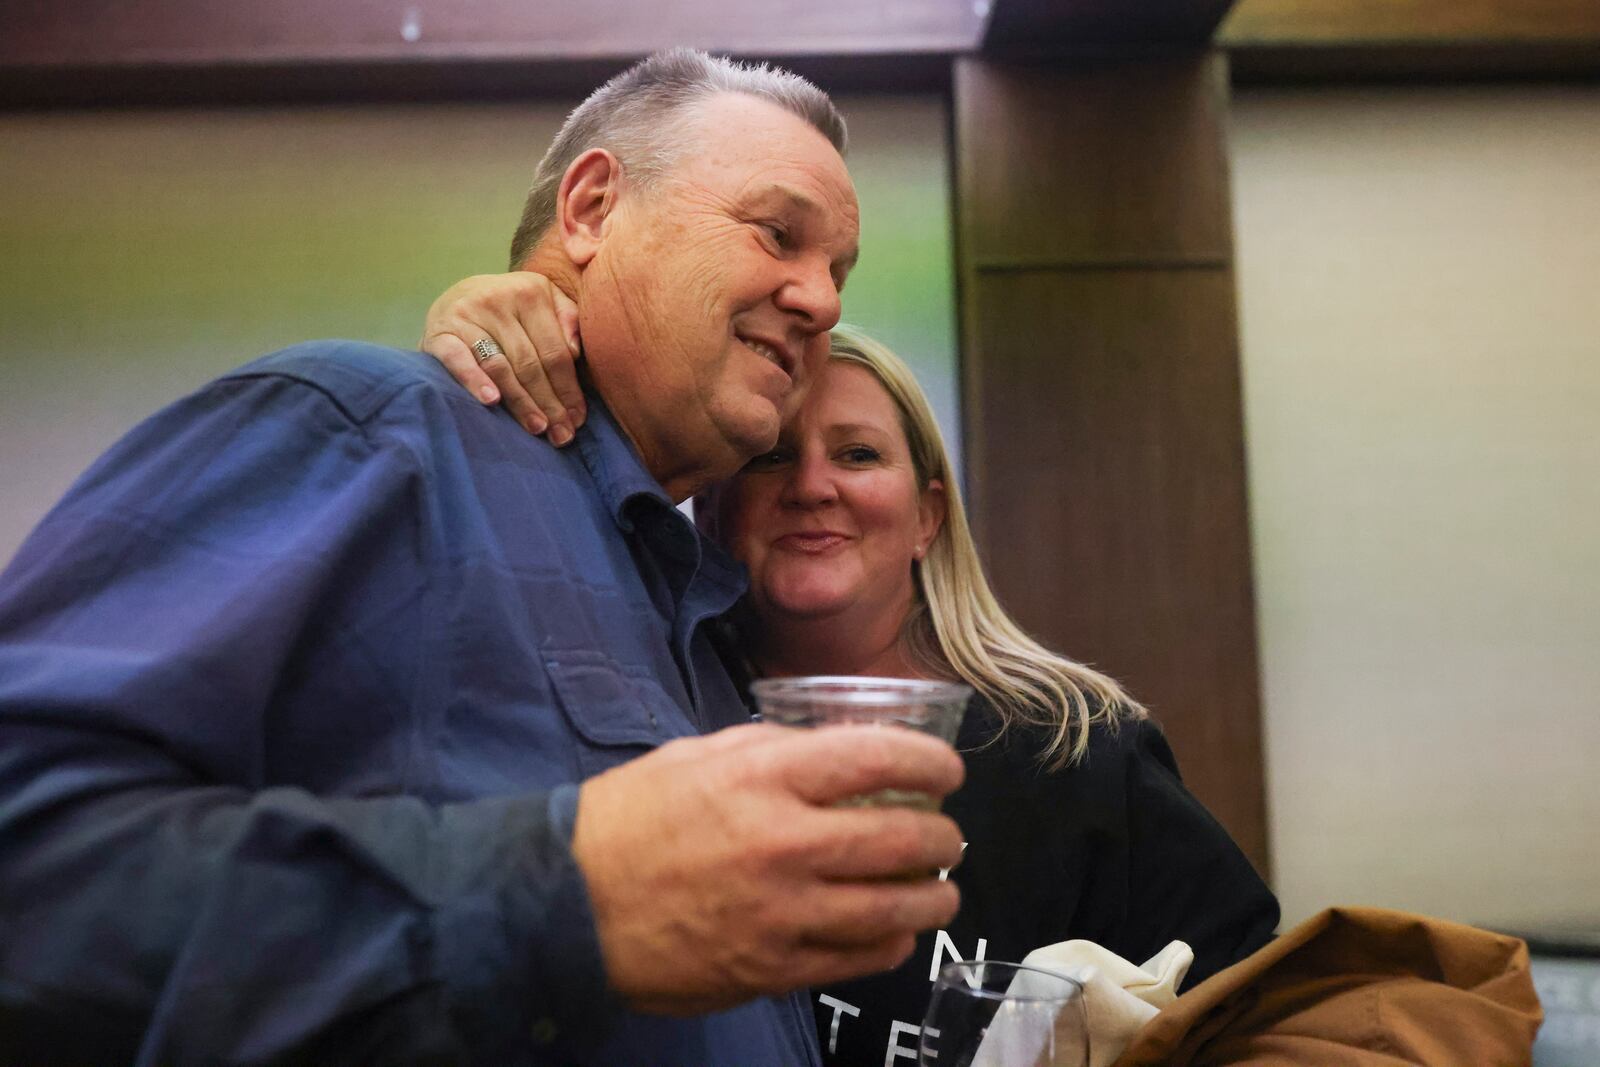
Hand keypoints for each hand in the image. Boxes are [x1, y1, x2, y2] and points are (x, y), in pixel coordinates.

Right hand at [420, 272, 585, 444]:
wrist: (457, 296)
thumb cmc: (512, 309)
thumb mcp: (545, 301)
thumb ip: (568, 319)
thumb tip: (575, 353)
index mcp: (531, 292)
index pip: (555, 351)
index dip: (569, 388)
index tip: (578, 418)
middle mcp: (498, 299)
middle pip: (530, 363)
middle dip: (549, 403)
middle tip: (562, 435)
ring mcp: (467, 315)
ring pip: (500, 367)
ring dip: (520, 402)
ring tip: (537, 427)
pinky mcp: (440, 332)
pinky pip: (459, 360)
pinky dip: (475, 380)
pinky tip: (492, 401)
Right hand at [571, 723, 965, 1015]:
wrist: (567, 903)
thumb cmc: (629, 819)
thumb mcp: (696, 756)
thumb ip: (771, 749)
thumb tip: (834, 752)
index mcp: (763, 778)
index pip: (879, 758)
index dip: (931, 762)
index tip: (947, 770)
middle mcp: (783, 843)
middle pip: (904, 839)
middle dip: (944, 837)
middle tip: (948, 835)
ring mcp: (783, 913)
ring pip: (896, 909)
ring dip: (933, 897)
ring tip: (938, 889)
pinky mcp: (772, 968)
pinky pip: (860, 959)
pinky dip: (891, 944)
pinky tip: (893, 933)